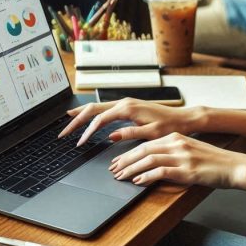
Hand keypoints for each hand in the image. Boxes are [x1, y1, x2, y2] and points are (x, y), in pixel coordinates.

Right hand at [59, 98, 203, 146]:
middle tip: (63, 132)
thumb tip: (110, 136)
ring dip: (82, 115)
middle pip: (93, 109)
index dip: (87, 131)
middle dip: (77, 121)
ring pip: (97, 107)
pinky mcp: (128, 106)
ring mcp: (125, 103)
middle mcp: (124, 103)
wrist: (182, 119)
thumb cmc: (169, 126)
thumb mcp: (151, 134)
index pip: (100, 119)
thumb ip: (129, 133)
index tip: (79, 143)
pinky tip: (87, 118)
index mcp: (128, 109)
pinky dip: (92, 113)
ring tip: (68, 122)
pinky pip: (105, 108)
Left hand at [108, 132, 245, 188]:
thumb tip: (154, 164)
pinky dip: (146, 176)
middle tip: (113, 169)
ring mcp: (182, 157)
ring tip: (120, 176)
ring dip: (131, 169)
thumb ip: (173, 154)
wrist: (235, 166)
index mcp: (177, 138)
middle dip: (125, 160)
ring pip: (148, 159)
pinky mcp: (187, 170)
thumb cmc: (215, 162)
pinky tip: (138, 181)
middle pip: (143, 149)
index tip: (118, 161)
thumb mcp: (191, 151)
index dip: (129, 153)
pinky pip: (160, 171)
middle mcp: (177, 144)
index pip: (146, 143)